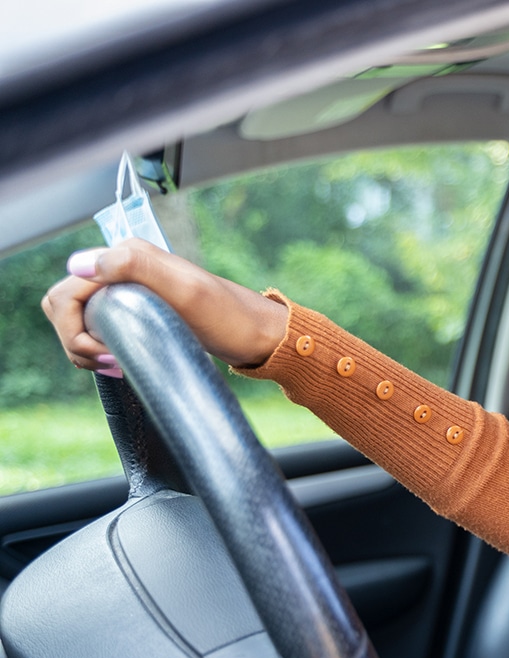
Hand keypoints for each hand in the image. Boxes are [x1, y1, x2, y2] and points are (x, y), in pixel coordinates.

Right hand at [40, 238, 287, 372]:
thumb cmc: (230, 317)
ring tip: (117, 365)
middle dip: (75, 339)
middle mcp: (122, 269)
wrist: (260, 336)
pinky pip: (95, 329)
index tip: (108, 353)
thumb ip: (135, 267)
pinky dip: (97, 350)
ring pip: (76, 320)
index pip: (66, 292)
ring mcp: (128, 292)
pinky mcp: (137, 313)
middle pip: (63, 305)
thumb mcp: (186, 291)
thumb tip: (79, 265)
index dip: (74, 328)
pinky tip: (120, 363)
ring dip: (84, 348)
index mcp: (126, 257)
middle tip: (111, 362)